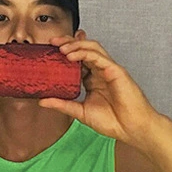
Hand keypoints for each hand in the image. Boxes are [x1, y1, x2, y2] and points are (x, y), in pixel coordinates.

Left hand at [39, 36, 157, 142]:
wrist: (130, 129)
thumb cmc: (112, 122)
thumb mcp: (80, 112)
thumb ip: (62, 104)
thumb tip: (41, 101)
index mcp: (92, 79)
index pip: (77, 59)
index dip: (64, 52)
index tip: (49, 51)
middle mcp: (100, 71)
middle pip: (83, 49)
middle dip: (68, 42)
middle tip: (52, 42)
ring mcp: (108, 69)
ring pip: (91, 48)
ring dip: (75, 45)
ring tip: (60, 47)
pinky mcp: (115, 70)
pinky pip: (98, 56)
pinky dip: (84, 53)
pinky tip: (71, 56)